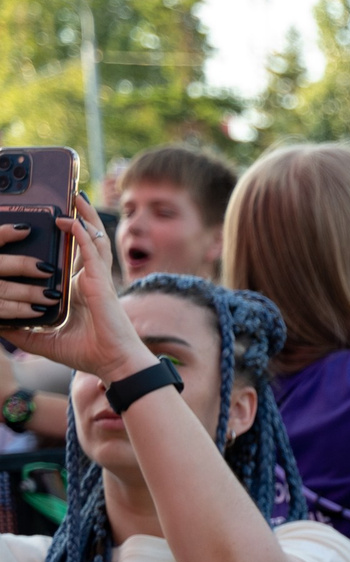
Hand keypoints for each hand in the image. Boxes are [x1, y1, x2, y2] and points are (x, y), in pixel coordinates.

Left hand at [2, 197, 151, 381]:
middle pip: (89, 241)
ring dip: (84, 217)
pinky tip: (73, 220)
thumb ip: (23, 333)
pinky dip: (83, 234)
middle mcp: (91, 280)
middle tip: (70, 198)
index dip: (71, 237)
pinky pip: (92, 252)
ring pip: (94, 239)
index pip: (76, 256)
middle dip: (81, 218)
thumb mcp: (46, 342)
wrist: (113, 364)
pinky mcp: (101, 282)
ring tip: (75, 197)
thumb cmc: (90, 354)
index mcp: (81, 290)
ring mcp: (98, 279)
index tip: (59, 222)